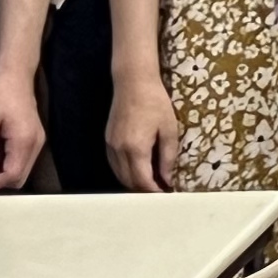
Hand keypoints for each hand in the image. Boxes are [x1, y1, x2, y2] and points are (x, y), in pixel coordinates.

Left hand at [0, 63, 44, 192]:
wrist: (15, 75)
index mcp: (24, 141)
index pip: (11, 175)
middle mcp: (36, 144)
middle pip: (21, 178)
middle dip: (0, 184)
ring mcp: (39, 141)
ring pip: (24, 171)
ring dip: (5, 176)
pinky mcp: (36, 137)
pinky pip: (25, 161)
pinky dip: (11, 167)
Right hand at [106, 75, 180, 193]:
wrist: (133, 83)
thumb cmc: (155, 103)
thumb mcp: (169, 129)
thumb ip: (167, 157)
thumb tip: (167, 179)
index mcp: (135, 148)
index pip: (142, 180)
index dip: (154, 191)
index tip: (166, 194)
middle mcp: (119, 150)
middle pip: (129, 181)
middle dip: (144, 190)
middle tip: (161, 191)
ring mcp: (110, 145)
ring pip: (119, 174)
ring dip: (134, 182)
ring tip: (152, 183)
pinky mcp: (107, 140)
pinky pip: (114, 165)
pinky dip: (125, 172)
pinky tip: (138, 171)